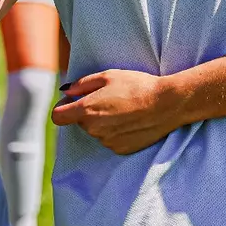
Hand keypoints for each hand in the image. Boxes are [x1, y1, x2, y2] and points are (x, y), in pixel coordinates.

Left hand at [53, 70, 181, 154]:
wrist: (167, 104)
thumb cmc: (137, 86)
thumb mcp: (108, 75)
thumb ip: (82, 84)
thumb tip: (66, 91)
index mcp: (86, 110)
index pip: (58, 116)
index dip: (63, 107)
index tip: (73, 101)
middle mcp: (93, 129)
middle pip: (80, 122)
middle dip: (88, 111)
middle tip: (110, 99)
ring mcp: (106, 141)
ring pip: (96, 131)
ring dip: (104, 121)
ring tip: (125, 109)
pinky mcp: (120, 149)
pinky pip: (110, 139)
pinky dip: (116, 131)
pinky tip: (131, 120)